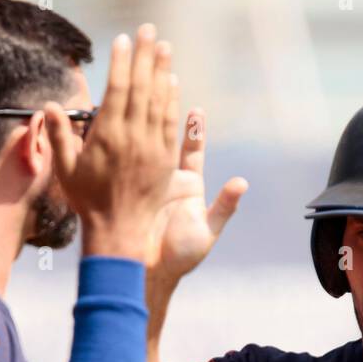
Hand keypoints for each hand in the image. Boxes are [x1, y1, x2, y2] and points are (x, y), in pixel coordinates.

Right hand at [44, 24, 178, 260]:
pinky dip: (172, 100)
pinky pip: (169, 122)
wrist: (120, 231)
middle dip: (145, 56)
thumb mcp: (66, 169)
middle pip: (142, 87)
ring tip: (164, 46)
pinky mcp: (166, 159)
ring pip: (159, 100)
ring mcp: (152, 147)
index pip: (117, 89)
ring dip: (162, 71)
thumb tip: (51, 104)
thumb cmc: (88, 202)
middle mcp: (133, 137)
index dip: (121, 62)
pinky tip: (171, 82)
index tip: (122, 40)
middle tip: (148, 30)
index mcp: (108, 136)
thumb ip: (60, 135)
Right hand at [145, 108, 247, 318]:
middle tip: (167, 88)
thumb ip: (225, 206)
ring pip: (146, 148)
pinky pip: (127, 165)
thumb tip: (242, 182)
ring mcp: (147, 186)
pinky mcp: (130, 192)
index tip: (196, 110)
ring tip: (146, 96)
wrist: (150, 273)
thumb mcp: (208, 231)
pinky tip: (119, 124)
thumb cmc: (180, 256)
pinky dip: (126, 146)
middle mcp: (168, 183)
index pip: (192, 152)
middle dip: (168, 116)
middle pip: (168, 142)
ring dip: (146, 123)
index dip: (194, 131)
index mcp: (188, 188)